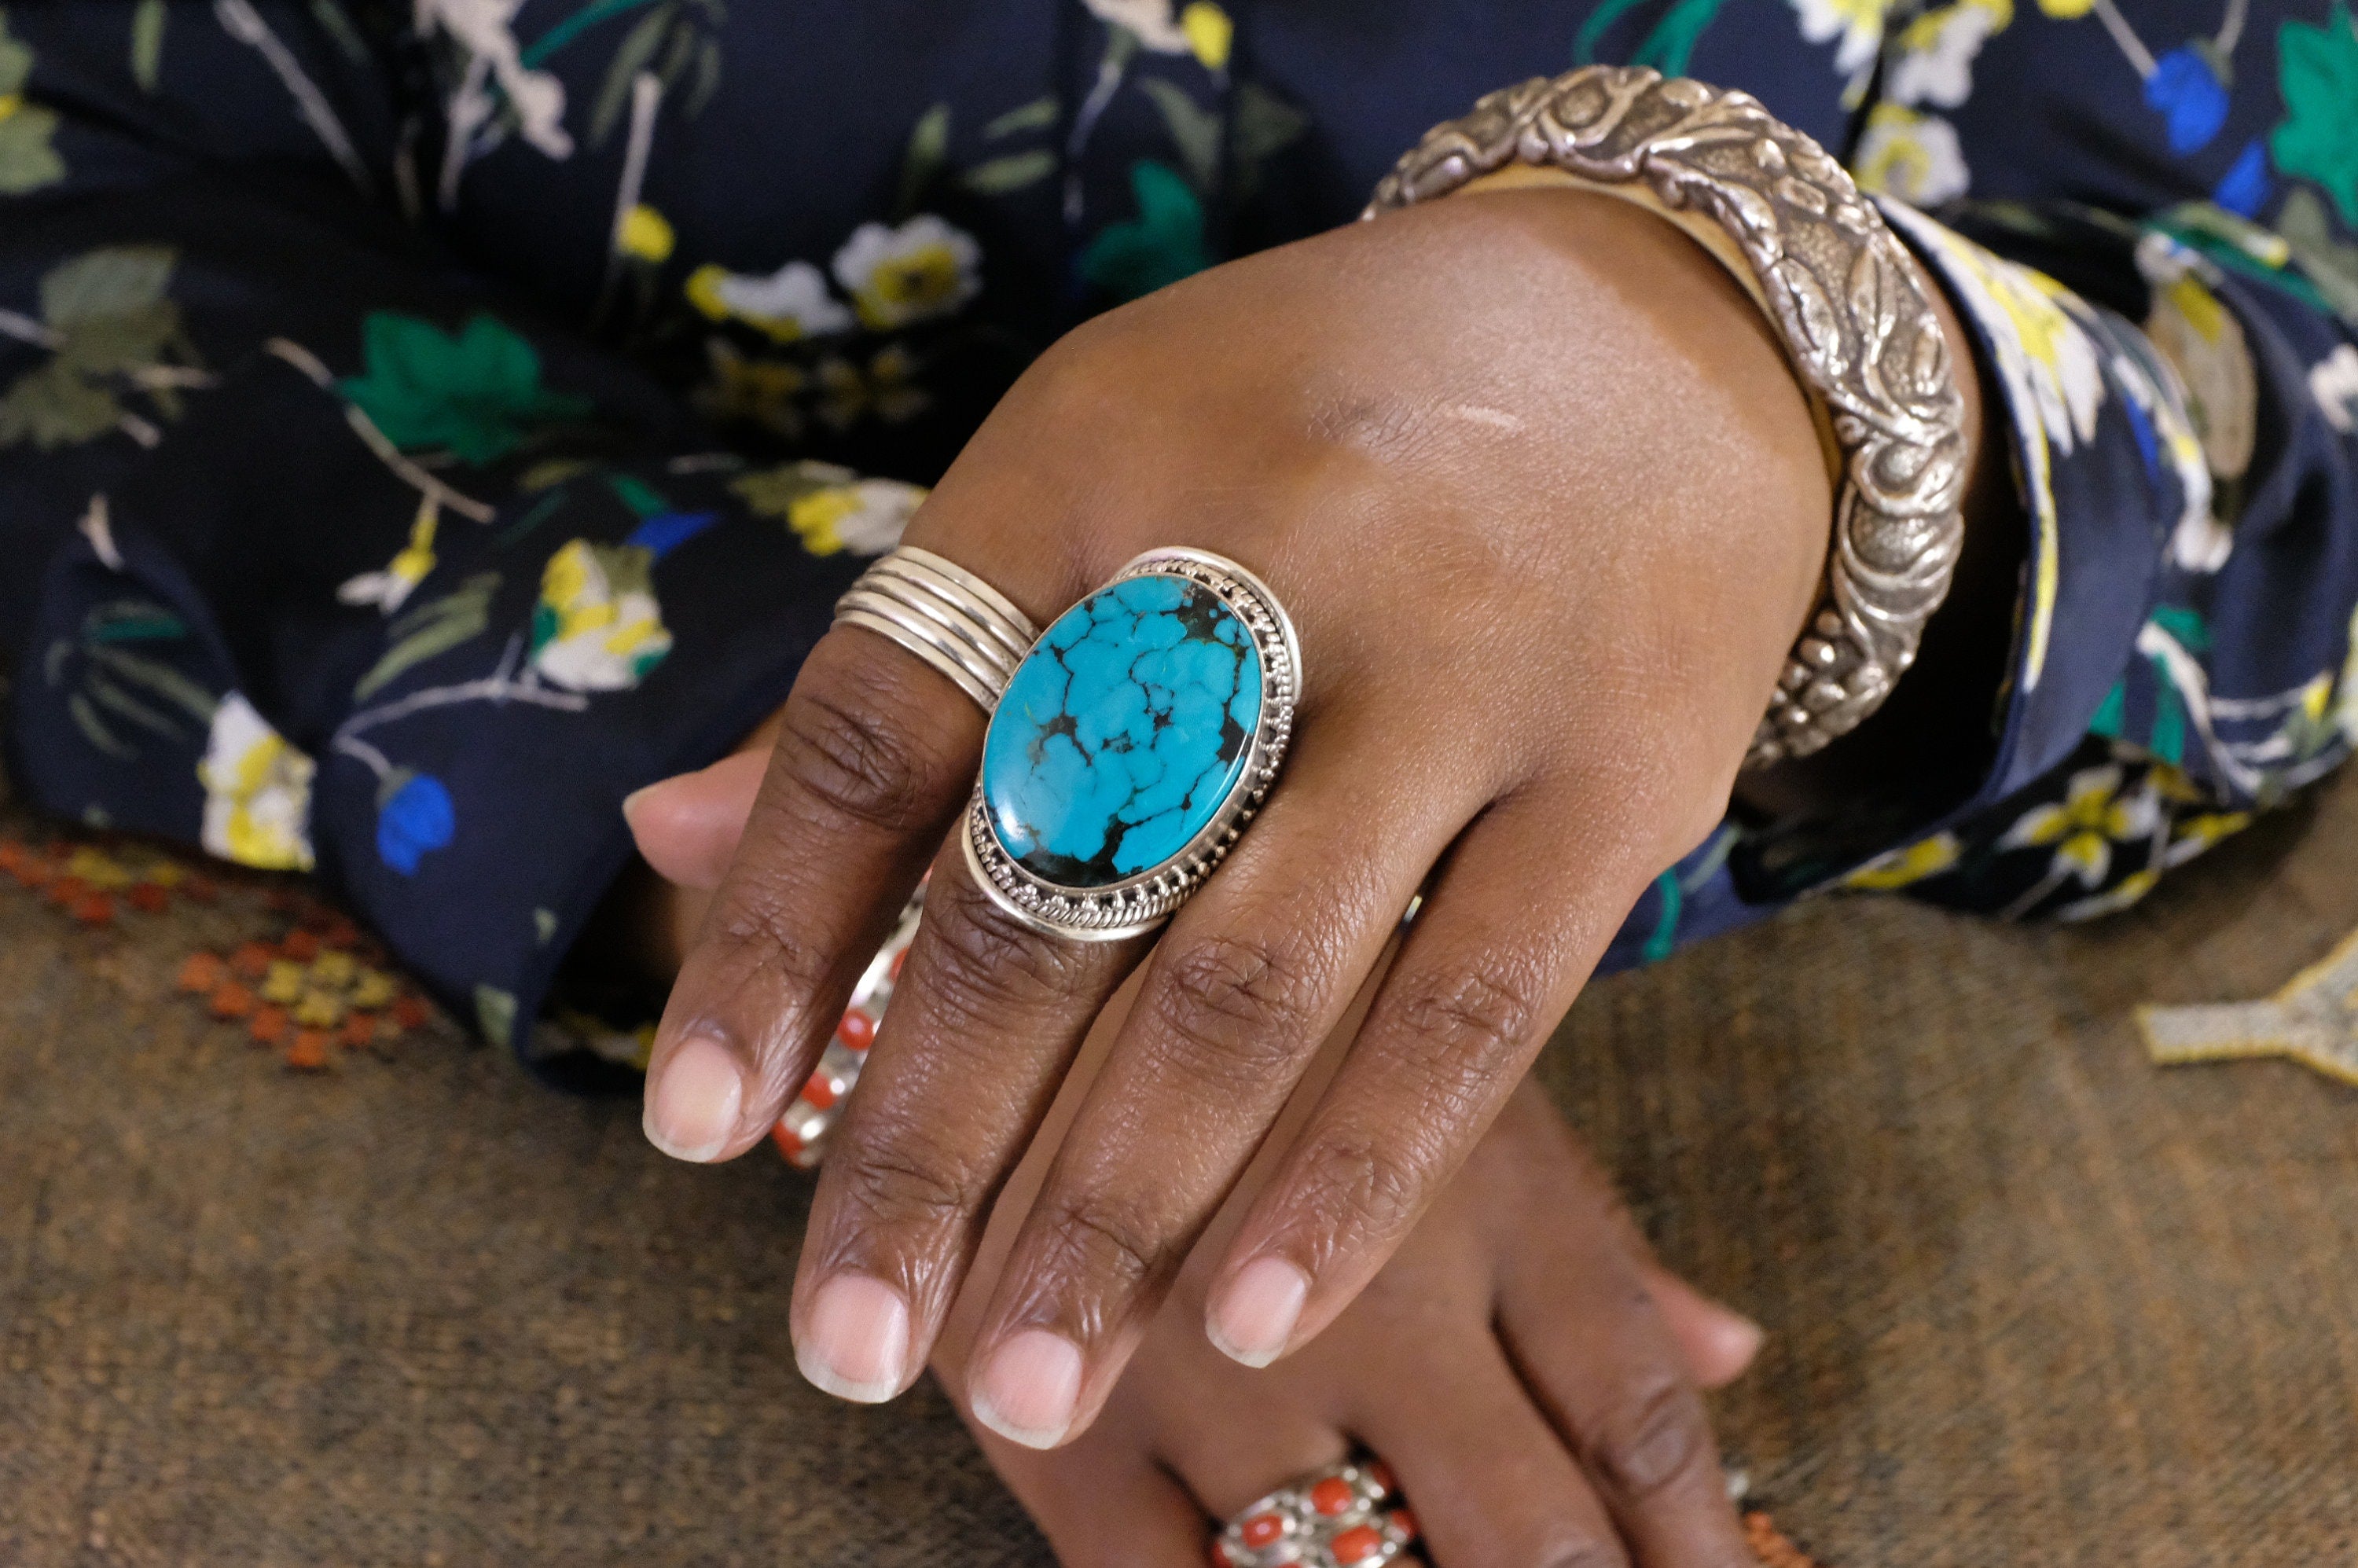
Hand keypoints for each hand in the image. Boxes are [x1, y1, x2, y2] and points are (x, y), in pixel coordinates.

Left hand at [634, 187, 1967, 1446]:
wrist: (1655, 334)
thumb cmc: (1319, 425)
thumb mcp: (1093, 467)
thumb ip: (911, 671)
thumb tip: (668, 837)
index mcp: (1087, 460)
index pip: (881, 727)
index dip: (773, 939)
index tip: (689, 1129)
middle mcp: (1262, 549)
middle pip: (1046, 889)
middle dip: (928, 1139)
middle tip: (843, 1343)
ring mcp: (1456, 663)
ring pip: (1245, 981)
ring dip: (1112, 1209)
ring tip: (1015, 1384)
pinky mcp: (1616, 769)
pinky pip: (1464, 1010)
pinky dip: (1349, 1176)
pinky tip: (1251, 1317)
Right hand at [952, 1075, 1768, 1567]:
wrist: (1033, 940)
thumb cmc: (1285, 1020)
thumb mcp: (1449, 1084)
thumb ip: (1588, 1244)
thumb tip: (1732, 1356)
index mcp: (1491, 1202)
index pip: (1637, 1424)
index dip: (1702, 1552)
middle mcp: (1374, 1298)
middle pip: (1530, 1538)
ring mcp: (1217, 1371)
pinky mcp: (1069, 1422)